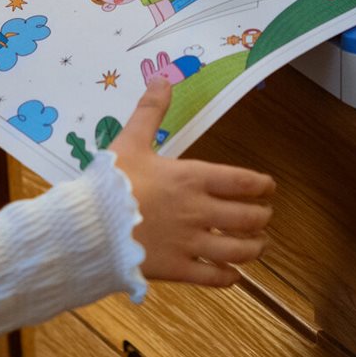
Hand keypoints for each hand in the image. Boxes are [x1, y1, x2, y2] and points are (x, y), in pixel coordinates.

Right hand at [107, 77, 273, 287]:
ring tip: (260, 245)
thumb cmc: (109, 184)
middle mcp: (199, 211)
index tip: (269, 188)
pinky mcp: (178, 270)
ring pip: (239, 250)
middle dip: (263, 217)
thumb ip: (150, 112)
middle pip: (249, 218)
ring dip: (255, 248)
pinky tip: (233, 275)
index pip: (244, 182)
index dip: (263, 186)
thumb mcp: (130, 141)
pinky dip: (229, 277)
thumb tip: (162, 78)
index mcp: (192, 178)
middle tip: (265, 216)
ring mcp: (191, 243)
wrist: (86, 228)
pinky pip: (214, 278)